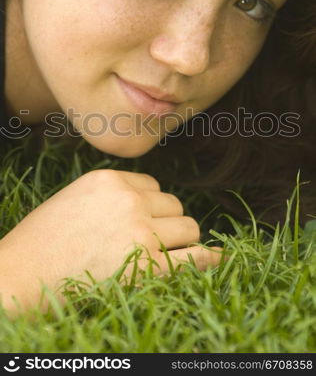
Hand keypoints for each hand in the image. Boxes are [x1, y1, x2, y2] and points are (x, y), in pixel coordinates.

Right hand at [0, 169, 222, 312]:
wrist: (20, 276)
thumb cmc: (42, 241)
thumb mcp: (76, 198)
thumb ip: (113, 194)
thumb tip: (153, 199)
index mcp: (110, 179)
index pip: (153, 186)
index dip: (150, 206)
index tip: (141, 222)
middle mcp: (129, 200)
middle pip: (173, 205)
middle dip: (167, 222)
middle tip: (150, 241)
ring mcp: (141, 232)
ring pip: (188, 227)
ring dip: (181, 241)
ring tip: (163, 255)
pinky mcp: (148, 266)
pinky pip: (194, 258)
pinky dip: (209, 259)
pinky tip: (217, 259)